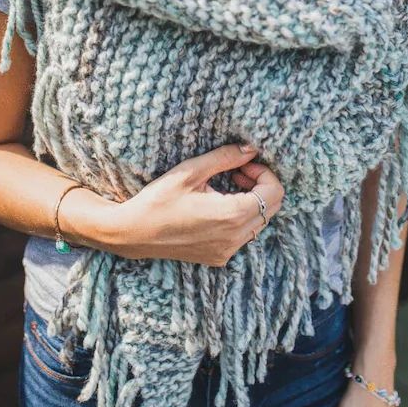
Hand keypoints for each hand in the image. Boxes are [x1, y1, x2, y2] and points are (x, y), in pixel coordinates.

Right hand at [103, 142, 283, 265]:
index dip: (264, 172)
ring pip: (260, 223)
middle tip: (237, 171)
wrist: (132, 233)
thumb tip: (252, 148)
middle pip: (272, 208)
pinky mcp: (218, 258)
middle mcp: (234, 238)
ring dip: (252, 201)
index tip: (243, 163)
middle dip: (260, 185)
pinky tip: (219, 204)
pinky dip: (241, 217)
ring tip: (227, 185)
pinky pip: (244, 235)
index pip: (274, 193)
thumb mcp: (191, 171)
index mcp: (231, 215)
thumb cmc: (158, 199)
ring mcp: (227, 251)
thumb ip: (226, 157)